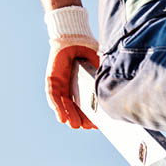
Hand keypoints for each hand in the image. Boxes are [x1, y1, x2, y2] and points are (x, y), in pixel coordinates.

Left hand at [44, 6, 98, 128]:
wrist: (74, 38)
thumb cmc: (87, 51)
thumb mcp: (98, 68)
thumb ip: (102, 79)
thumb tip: (113, 92)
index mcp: (81, 86)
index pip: (85, 104)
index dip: (90, 115)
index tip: (96, 125)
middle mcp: (70, 88)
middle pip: (74, 107)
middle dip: (80, 118)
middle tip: (88, 127)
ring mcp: (60, 85)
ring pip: (63, 105)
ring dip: (69, 116)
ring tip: (76, 126)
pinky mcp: (52, 80)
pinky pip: (53, 97)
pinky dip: (58, 108)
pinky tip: (62, 118)